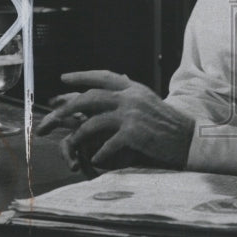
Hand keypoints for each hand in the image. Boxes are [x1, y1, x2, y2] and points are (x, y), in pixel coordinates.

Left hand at [36, 70, 194, 173]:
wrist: (190, 138)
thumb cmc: (170, 122)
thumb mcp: (151, 99)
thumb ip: (132, 92)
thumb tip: (121, 77)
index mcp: (133, 88)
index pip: (102, 76)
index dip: (81, 76)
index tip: (62, 79)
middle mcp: (130, 98)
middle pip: (88, 99)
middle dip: (64, 109)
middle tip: (47, 121)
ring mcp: (132, 116)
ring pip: (92, 123)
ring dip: (76, 137)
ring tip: (69, 147)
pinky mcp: (134, 134)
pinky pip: (107, 145)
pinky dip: (98, 154)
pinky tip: (95, 161)